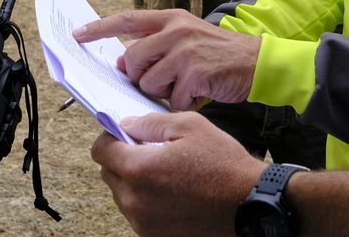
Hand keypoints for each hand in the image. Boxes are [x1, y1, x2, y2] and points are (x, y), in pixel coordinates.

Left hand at [75, 8, 261, 109]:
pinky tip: (198, 94)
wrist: (257, 62)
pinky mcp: (196, 72)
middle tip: (159, 81)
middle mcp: (176, 30)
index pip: (127, 19)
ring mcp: (186, 50)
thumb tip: (123, 62)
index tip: (77, 34)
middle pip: (132, 59)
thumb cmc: (218, 55)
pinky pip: (172, 99)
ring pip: (149, 82)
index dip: (100, 27)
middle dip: (138, 77)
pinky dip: (182, 103)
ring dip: (162, 93)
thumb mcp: (188, 38)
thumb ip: (157, 45)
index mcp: (171, 19)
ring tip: (185, 86)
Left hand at [93, 111, 266, 236]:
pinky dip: (146, 199)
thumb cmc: (224, 167)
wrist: (249, 205)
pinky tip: (171, 190)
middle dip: (122, 158)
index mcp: (139, 169)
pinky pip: (137, 212)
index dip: (110, 136)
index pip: (100, 151)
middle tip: (149, 150)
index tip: (123, 133)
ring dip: (134, 180)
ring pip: (122, 194)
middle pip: (108, 173)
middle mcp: (135, 200)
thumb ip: (150, 122)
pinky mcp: (154, 236)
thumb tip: (127, 125)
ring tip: (166, 172)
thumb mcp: (190, 126)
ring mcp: (143, 223)